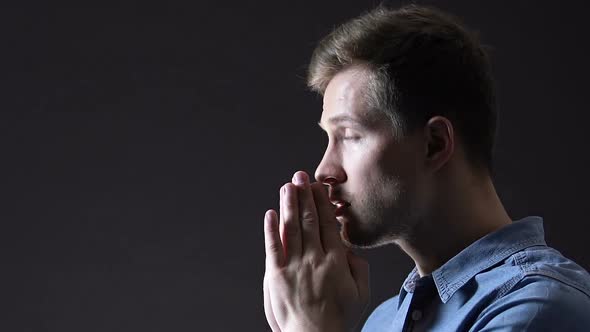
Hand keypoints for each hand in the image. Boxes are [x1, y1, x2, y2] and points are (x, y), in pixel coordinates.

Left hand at [263, 171, 369, 331]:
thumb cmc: (338, 319)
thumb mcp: (360, 293)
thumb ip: (358, 268)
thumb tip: (349, 249)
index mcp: (336, 261)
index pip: (327, 224)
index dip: (321, 203)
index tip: (318, 187)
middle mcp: (314, 259)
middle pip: (308, 220)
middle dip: (304, 195)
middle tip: (300, 176)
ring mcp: (293, 266)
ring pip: (291, 228)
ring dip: (289, 204)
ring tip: (287, 186)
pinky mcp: (275, 275)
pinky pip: (273, 247)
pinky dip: (271, 229)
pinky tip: (271, 213)